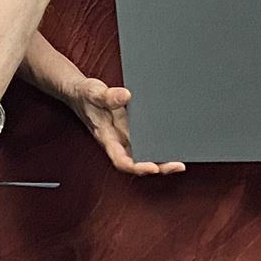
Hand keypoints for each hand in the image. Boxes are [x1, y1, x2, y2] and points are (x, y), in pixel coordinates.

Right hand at [61, 73, 180, 175]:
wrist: (80, 93)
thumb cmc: (85, 96)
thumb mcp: (94, 93)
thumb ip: (109, 96)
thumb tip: (126, 96)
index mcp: (107, 139)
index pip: (121, 161)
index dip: (137, 167)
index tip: (153, 167)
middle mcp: (118, 142)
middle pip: (138, 163)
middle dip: (158, 167)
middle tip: (177, 165)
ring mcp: (125, 138)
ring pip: (144, 155)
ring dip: (162, 161)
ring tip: (181, 160)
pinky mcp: (130, 131)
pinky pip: (146, 143)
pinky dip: (159, 146)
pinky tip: (173, 144)